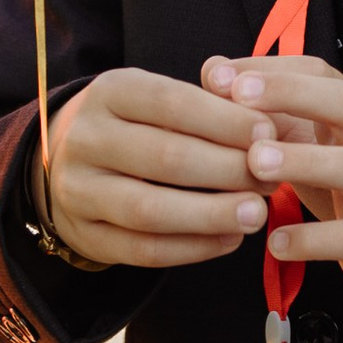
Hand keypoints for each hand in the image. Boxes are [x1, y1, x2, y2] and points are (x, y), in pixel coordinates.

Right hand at [39, 66, 272, 268]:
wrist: (71, 163)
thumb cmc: (139, 126)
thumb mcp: (160, 101)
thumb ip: (207, 108)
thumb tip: (264, 130)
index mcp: (109, 92)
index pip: (171, 102)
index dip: (224, 120)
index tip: (268, 133)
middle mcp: (85, 138)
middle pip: (164, 157)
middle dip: (227, 169)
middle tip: (270, 178)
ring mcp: (77, 190)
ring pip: (149, 210)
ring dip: (211, 214)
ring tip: (257, 214)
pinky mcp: (84, 236)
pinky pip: (143, 250)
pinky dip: (192, 248)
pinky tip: (230, 240)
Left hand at [202, 54, 342, 320]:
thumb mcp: (314, 145)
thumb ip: (268, 113)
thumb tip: (214, 72)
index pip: (321, 74)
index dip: (272, 70)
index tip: (220, 74)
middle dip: (295, 94)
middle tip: (238, 97)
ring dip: (306, 161)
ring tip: (255, 163)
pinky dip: (315, 240)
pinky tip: (274, 242)